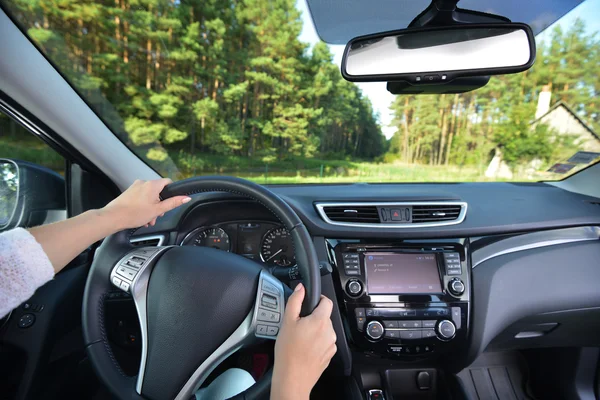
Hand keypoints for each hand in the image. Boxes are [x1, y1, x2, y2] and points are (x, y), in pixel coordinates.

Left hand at [101, 179, 190, 229]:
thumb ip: (173, 203)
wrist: (113, 217)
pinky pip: (140, 197)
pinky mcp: (129, 193)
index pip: (168, 182)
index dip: (172, 192)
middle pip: (158, 191)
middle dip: (159, 204)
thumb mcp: (158, 210)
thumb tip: (186, 197)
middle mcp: (143, 183)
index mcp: (152, 185)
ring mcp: (135, 187)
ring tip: (148, 219)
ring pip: (149, 196)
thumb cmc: (134, 213)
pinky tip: (141, 217)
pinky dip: (143, 206)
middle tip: (157, 215)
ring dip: (151, 207)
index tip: (171, 201)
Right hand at [271, 284, 336, 399]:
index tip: (310, 303)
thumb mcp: (287, 321)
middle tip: (299, 325)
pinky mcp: (330, 355)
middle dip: (313, 317)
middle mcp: (330, 332)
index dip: (318, 299)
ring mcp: (331, 345)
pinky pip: (325, 342)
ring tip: (301, 339)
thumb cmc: (289, 352)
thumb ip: (295, 301)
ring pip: (325, 330)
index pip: (327, 301)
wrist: (293, 377)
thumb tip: (301, 288)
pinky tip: (305, 348)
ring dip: (315, 330)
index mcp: (321, 321)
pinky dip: (317, 342)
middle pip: (324, 316)